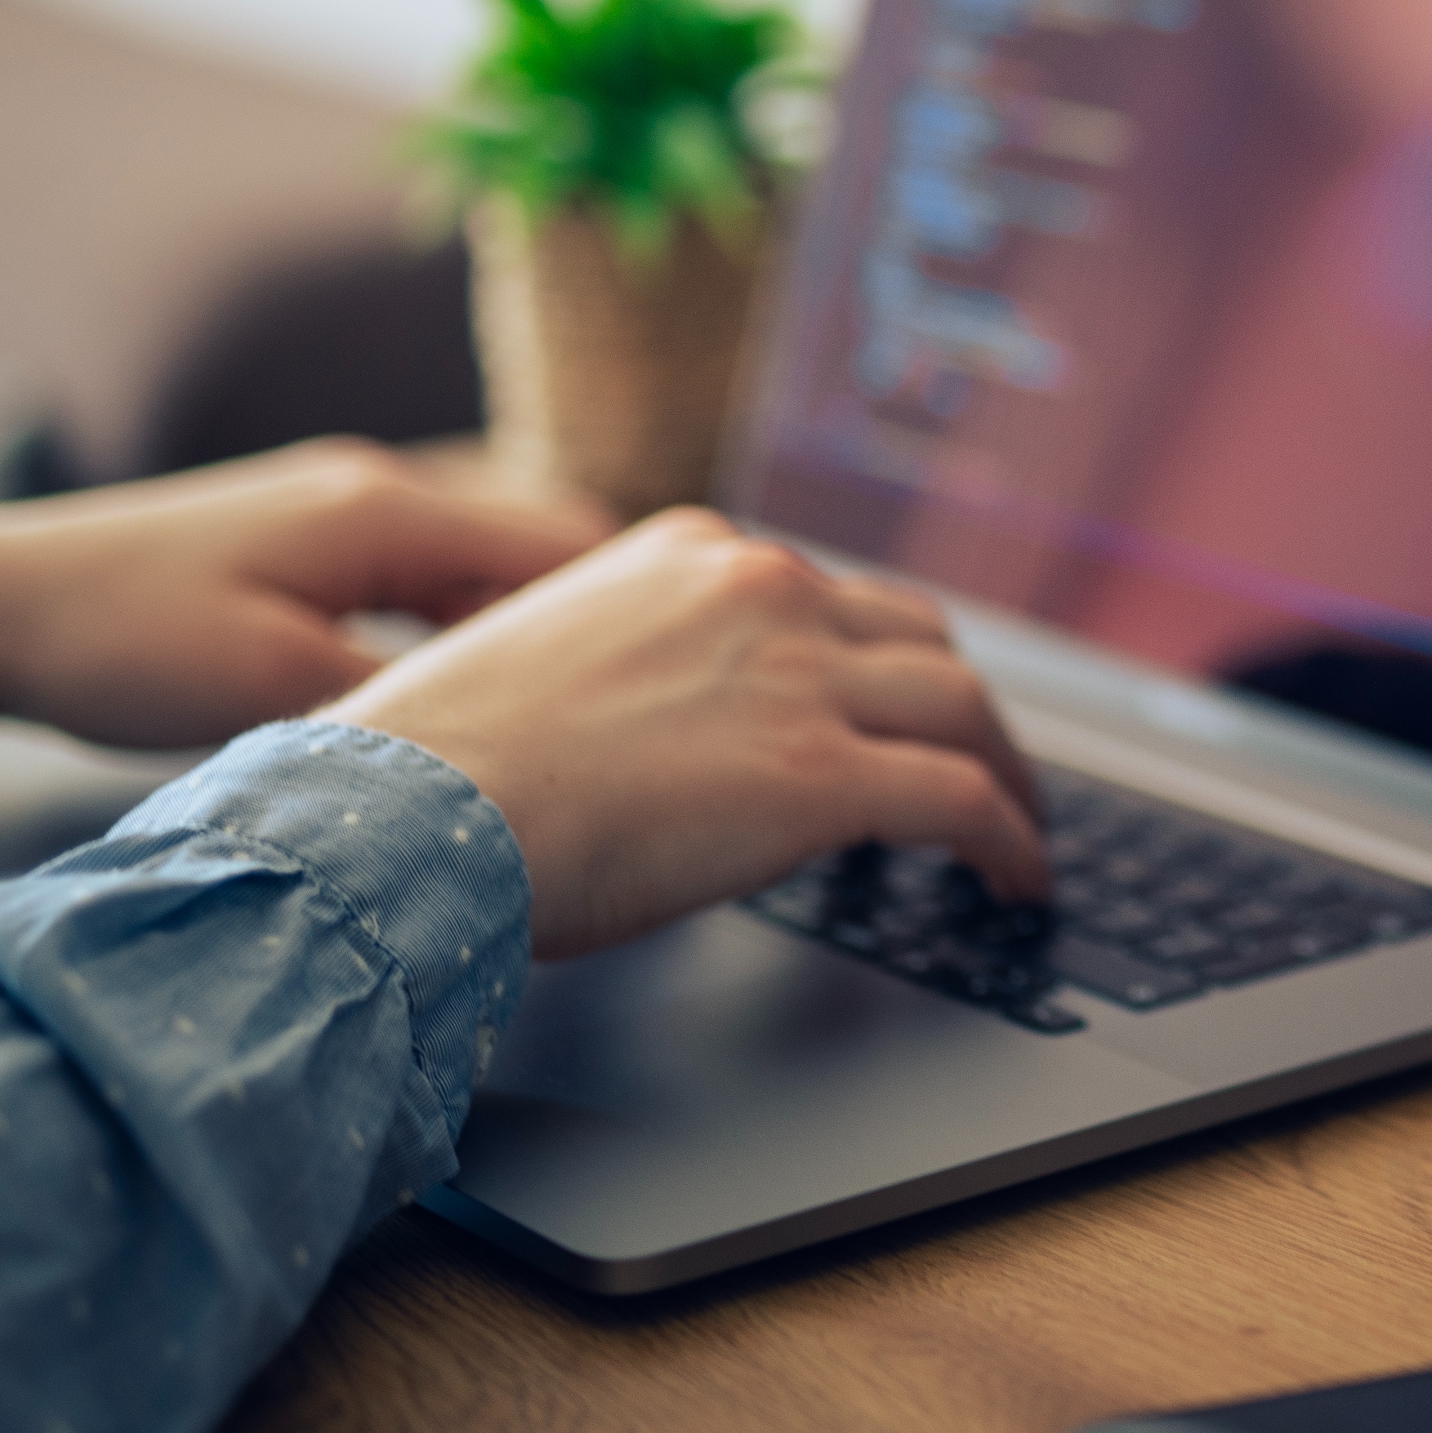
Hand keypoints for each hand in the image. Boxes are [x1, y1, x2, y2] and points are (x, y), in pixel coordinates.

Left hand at [0, 440, 608, 750]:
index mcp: (386, 512)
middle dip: (606, 616)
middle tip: (662, 696)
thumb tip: (519, 730)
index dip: (641, 603)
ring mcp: (347, 512)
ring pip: (488, 564)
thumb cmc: (121, 640)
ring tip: (595, 703)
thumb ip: (405, 702)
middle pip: (541, 544)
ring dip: (539, 625)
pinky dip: (475, 626)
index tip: (696, 667)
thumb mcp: (274, 689)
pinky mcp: (315, 545)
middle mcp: (381, 492)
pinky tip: (488, 691)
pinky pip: (434, 580)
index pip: (563, 539)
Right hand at [319, 507, 1047, 956]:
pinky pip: (965, 799)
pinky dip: (1010, 839)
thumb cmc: (442, 767)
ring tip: (1017, 829)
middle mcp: (762, 589)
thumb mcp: (550, 662)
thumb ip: (642, 667)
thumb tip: (675, 733)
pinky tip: (1018, 880)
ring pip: (965, 707)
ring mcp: (800, 676)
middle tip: (978, 768)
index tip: (893, 711)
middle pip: (918, 641)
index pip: (829, 596)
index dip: (879, 665)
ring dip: (1005, 773)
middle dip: (958, 709)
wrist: (414, 813)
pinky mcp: (824, 772)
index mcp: (693, 552)